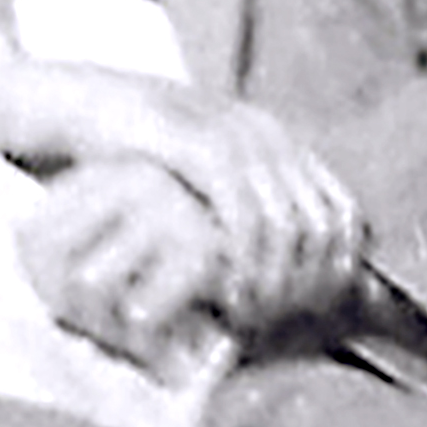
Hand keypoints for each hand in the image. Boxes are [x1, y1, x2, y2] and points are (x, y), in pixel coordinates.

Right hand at [18, 114, 364, 345]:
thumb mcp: (204, 178)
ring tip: (250, 315)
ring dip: (274, 280)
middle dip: (305, 282)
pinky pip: (243, 215)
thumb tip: (287, 265)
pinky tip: (228, 291)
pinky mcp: (201, 147)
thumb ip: (244, 207)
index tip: (313, 309)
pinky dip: (244, 261)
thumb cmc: (138, 155)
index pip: (344, 210)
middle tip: (277, 321)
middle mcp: (268, 136)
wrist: (81, 104)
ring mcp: (237, 137)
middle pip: (321, 224)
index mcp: (279, 141)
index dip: (339, 265)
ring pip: (287, 226)